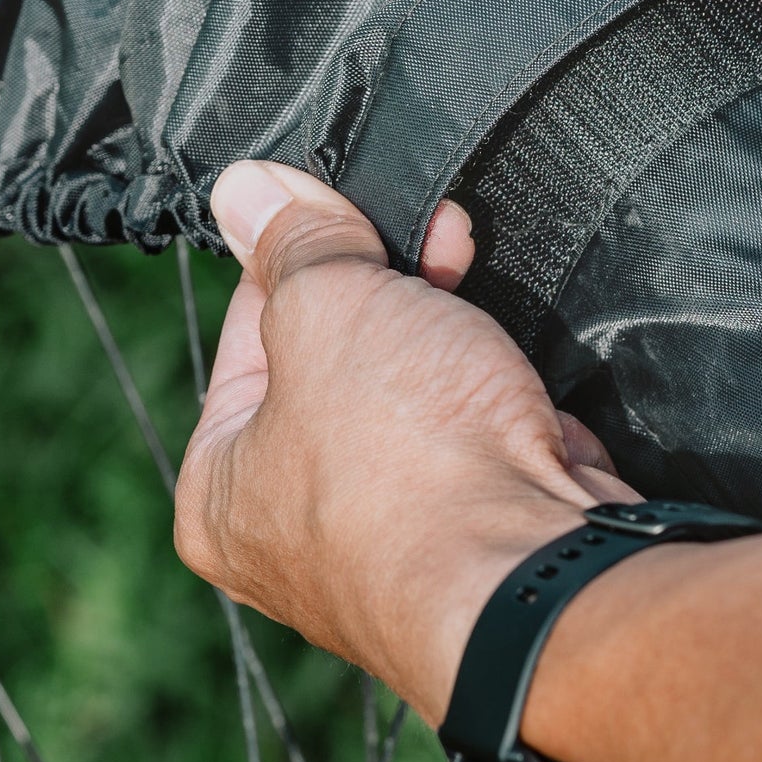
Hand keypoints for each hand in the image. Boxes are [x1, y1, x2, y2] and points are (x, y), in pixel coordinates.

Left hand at [172, 160, 637, 724]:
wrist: (537, 574)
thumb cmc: (404, 458)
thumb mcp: (328, 309)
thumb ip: (295, 242)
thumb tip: (243, 186)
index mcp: (224, 492)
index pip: (248, 333)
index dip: (302, 255)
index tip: (341, 205)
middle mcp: (300, 533)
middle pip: (338, 364)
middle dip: (390, 285)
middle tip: (432, 236)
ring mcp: (401, 541)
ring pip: (419, 396)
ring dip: (451, 324)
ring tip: (475, 265)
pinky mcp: (486, 537)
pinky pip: (484, 438)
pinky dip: (503, 387)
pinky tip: (521, 351)